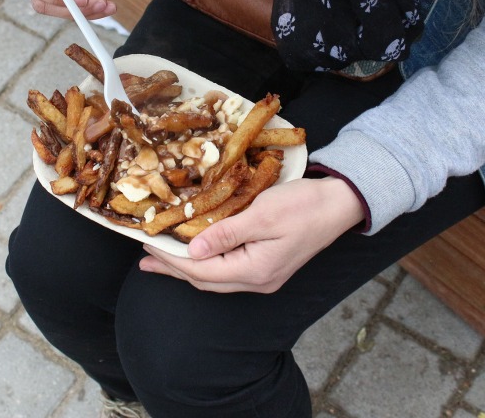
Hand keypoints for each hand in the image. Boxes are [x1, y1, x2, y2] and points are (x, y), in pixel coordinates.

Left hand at [139, 177, 364, 292]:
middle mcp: (258, 280)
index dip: (171, 259)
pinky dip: (206, 262)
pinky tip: (196, 253)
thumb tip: (192, 253)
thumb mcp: (262, 215)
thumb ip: (226, 234)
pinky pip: (227, 269)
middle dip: (173, 268)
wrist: (339, 204)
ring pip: (215, 277)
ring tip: (161, 259)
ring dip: (187, 267)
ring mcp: (264, 276)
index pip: (201, 270)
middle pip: (205, 280)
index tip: (148, 244)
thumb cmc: (303, 205)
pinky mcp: (267, 265)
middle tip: (145, 258)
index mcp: (255, 270)